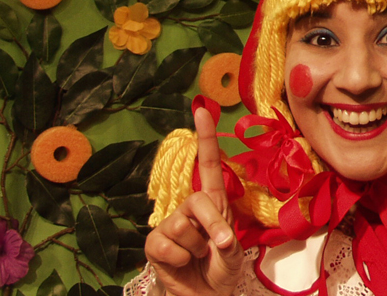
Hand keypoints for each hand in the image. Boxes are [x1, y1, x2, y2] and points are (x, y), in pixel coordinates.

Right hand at [144, 108, 243, 295]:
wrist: (206, 295)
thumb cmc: (220, 268)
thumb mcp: (232, 251)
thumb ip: (225, 238)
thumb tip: (218, 238)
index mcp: (212, 202)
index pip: (207, 164)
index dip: (205, 137)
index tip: (203, 110)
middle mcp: (189, 208)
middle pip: (198, 201)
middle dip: (213, 225)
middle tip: (220, 246)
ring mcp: (170, 225)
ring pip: (183, 227)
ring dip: (196, 248)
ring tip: (198, 256)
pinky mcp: (154, 244)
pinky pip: (167, 246)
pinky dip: (180, 259)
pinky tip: (183, 264)